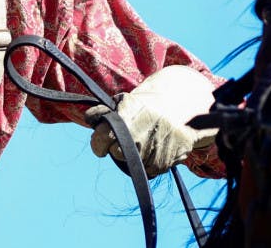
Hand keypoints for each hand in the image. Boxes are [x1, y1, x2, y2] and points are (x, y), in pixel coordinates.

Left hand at [86, 65, 217, 177]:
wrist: (181, 107)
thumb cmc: (146, 105)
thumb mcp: (123, 101)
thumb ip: (103, 111)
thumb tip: (89, 120)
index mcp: (125, 118)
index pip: (100, 140)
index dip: (98, 142)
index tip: (101, 141)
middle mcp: (138, 136)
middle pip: (116, 154)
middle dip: (117, 148)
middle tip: (127, 138)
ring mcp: (152, 150)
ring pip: (132, 164)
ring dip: (134, 156)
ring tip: (144, 140)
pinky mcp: (164, 163)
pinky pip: (147, 170)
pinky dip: (148, 162)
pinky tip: (155, 147)